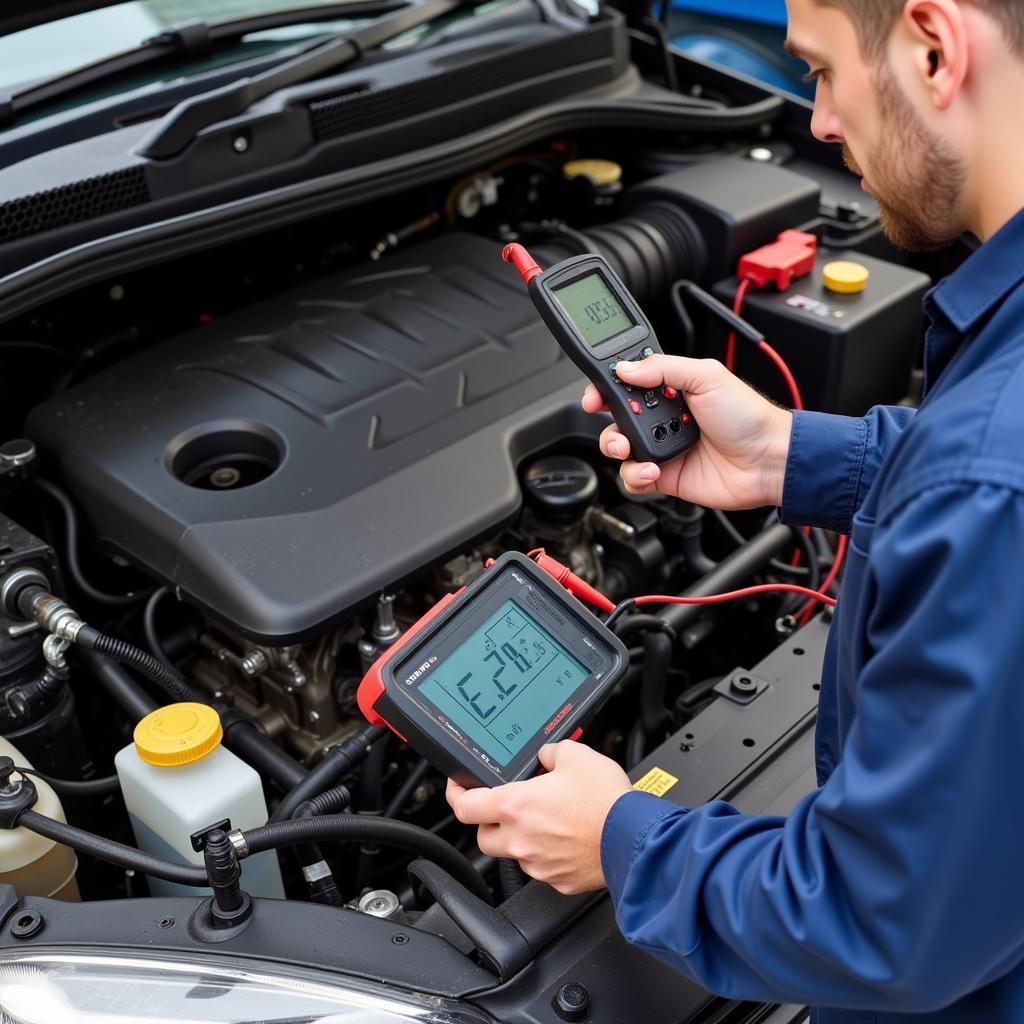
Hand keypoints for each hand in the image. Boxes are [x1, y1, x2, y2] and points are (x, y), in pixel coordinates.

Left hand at [446, 742, 632, 894]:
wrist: (635, 838)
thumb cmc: (607, 802)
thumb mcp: (576, 755)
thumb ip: (551, 752)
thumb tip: (546, 756)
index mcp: (517, 806)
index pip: (465, 806)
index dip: (456, 793)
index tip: (459, 787)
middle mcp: (521, 839)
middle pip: (483, 835)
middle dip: (488, 821)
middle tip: (504, 807)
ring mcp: (538, 864)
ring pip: (512, 854)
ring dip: (518, 838)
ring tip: (542, 821)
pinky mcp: (558, 880)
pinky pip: (540, 868)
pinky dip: (545, 854)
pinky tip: (564, 839)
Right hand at [583, 356, 792, 508]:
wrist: (768, 460)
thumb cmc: (748, 417)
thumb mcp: (706, 376)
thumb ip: (663, 367)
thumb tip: (625, 368)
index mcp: (671, 388)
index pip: (625, 383)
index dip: (605, 386)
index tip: (595, 393)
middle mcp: (662, 417)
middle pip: (615, 416)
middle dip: (608, 421)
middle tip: (621, 424)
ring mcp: (662, 446)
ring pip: (618, 448)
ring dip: (618, 448)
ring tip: (633, 449)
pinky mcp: (664, 476)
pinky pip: (633, 478)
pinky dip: (635, 476)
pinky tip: (652, 470)